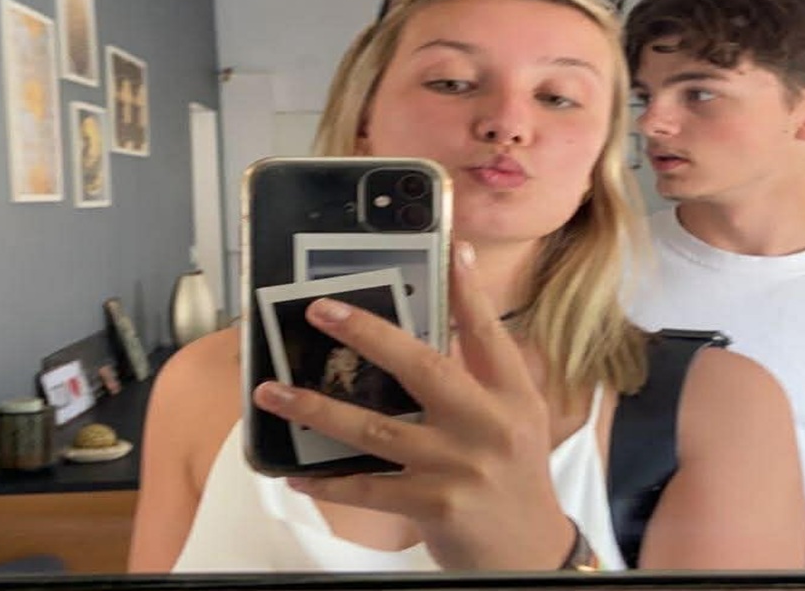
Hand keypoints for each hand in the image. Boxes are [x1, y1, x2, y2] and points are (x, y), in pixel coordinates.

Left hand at [252, 241, 574, 569]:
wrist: (532, 554)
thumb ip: (481, 378)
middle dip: (367, 334)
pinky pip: (369, 486)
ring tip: (272, 393)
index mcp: (512, 396)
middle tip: (320, 310)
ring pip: (377, 427)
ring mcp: (460, 465)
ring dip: (317, 409)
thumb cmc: (515, 479)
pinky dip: (329, 481)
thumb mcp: (515, 421)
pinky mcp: (435, 504)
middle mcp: (489, 424)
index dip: (468, 292)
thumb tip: (440, 328)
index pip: (487, 334)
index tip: (453, 249)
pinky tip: (297, 472)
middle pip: (423, 367)